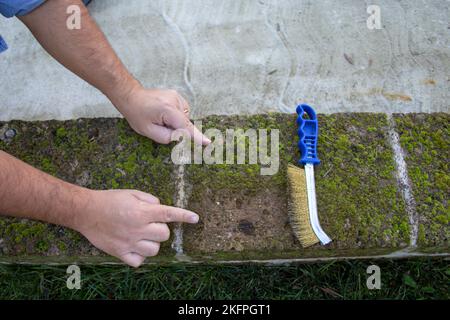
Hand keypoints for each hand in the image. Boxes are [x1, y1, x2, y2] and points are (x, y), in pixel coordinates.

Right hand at [76, 189, 198, 266]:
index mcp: (142, 212)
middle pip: (164, 235)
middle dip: (161, 229)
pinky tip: (134, 246)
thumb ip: (150, 200)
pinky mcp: (120, 253)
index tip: (196, 218)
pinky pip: (139, 261)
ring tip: (142, 235)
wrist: (85, 211)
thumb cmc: (110, 200)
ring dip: (152, 243)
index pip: (169, 214)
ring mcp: (129, 243)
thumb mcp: (132, 193)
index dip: (184, 216)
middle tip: (149, 224)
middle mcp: (137, 228)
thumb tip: (161, 208)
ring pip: (155, 250)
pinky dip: (140, 256)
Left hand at [116, 86, 210, 144]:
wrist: (131, 96)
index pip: (185, 126)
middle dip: (177, 129)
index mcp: (167, 109)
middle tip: (159, 125)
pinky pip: (182, 111)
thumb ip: (167, 137)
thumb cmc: (137, 114)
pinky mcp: (177, 95)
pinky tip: (165, 114)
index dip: (196, 136)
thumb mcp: (149, 131)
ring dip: (176, 122)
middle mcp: (174, 100)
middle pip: (184, 123)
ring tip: (160, 118)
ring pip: (184, 118)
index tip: (207, 142)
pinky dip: (176, 116)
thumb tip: (182, 137)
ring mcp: (176, 96)